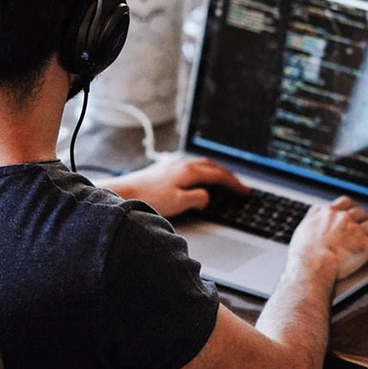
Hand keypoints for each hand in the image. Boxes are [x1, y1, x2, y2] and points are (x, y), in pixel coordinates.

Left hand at [108, 154, 247, 217]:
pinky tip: (196, 179)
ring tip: (221, 181)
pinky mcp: (163, 170)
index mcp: (189, 171)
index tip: (244, 191)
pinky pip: (189, 168)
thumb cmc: (148, 198)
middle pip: (211, 166)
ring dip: (213, 171)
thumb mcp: (179, 202)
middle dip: (226, 175)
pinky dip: (201, 172)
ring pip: (200, 165)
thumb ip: (198, 198)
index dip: (234, 184)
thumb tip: (207, 196)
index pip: (218, 175)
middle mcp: (181, 165)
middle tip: (237, 185)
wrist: (123, 193)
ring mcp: (171, 166)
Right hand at [288, 196, 367, 281]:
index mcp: (327, 213)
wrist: (313, 264)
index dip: (352, 206)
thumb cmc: (304, 252)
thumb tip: (313, 213)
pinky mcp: (367, 244)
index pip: (344, 203)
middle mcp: (343, 218)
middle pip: (362, 212)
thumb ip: (311, 219)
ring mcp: (356, 230)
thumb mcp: (302, 229)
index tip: (355, 209)